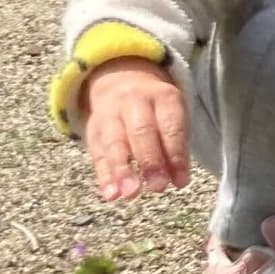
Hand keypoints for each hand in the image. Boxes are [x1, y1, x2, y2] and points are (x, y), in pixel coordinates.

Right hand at [83, 57, 190, 202]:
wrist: (121, 80)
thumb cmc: (157, 109)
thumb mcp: (173, 116)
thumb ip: (175, 147)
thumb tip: (178, 181)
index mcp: (163, 97)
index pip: (170, 126)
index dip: (176, 155)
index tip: (181, 182)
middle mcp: (134, 102)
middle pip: (141, 131)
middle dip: (150, 161)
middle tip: (157, 187)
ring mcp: (110, 114)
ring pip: (115, 142)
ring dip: (123, 171)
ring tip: (130, 194)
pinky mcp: (93, 130)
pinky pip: (98, 153)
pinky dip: (104, 175)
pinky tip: (111, 194)